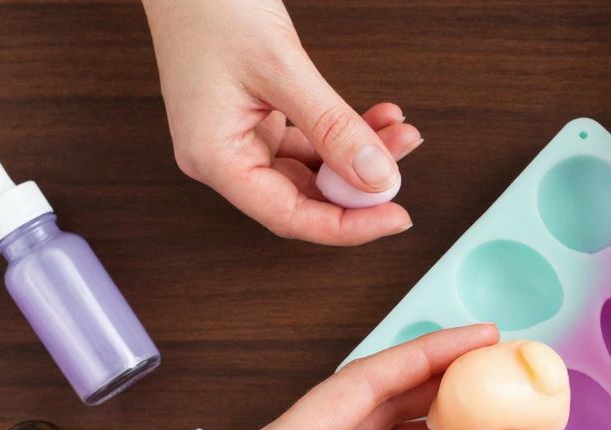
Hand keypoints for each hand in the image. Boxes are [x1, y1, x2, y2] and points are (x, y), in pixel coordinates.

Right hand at [142, 0, 420, 244]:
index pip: (288, 216)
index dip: (347, 226)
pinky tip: (375, 119)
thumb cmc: (209, 6)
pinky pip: (308, 141)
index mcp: (213, 157)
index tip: (394, 216)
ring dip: (358, 155)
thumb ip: (331, 127)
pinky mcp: (254, 118)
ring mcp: (239, 138)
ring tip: (399, 132)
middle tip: (402, 165)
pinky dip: (342, 133)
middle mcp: (222, 156)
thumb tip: (376, 175)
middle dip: (360, 184)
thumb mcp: (280, 68)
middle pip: (303, 197)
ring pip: (312, 170)